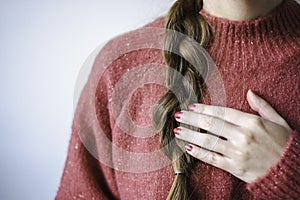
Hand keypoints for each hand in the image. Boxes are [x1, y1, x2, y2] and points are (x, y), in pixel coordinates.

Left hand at [174, 90, 291, 182]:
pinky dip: (199, 153)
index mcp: (252, 122)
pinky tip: (188, 147)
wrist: (292, 172)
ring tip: (177, 130)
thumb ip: (262, 106)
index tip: (191, 107)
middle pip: (211, 125)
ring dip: (190, 134)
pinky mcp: (235, 167)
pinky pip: (213, 158)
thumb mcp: (278, 121)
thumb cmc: (285, 144)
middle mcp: (242, 136)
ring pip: (208, 141)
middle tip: (178, 115)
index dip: (204, 109)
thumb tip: (250, 92)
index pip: (221, 112)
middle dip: (191, 119)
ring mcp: (237, 152)